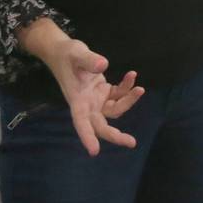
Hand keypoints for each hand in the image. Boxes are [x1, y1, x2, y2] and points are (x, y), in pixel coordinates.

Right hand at [40, 39, 144, 155]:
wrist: (63, 50)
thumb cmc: (66, 54)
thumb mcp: (76, 53)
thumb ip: (89, 60)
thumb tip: (103, 65)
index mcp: (77, 100)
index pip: (81, 121)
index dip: (87, 136)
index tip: (94, 151)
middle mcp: (87, 104)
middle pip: (101, 125)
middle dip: (115, 135)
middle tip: (132, 142)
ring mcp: (96, 99)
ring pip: (115, 110)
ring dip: (128, 102)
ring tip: (139, 88)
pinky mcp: (103, 92)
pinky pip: (118, 95)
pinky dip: (127, 88)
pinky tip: (132, 75)